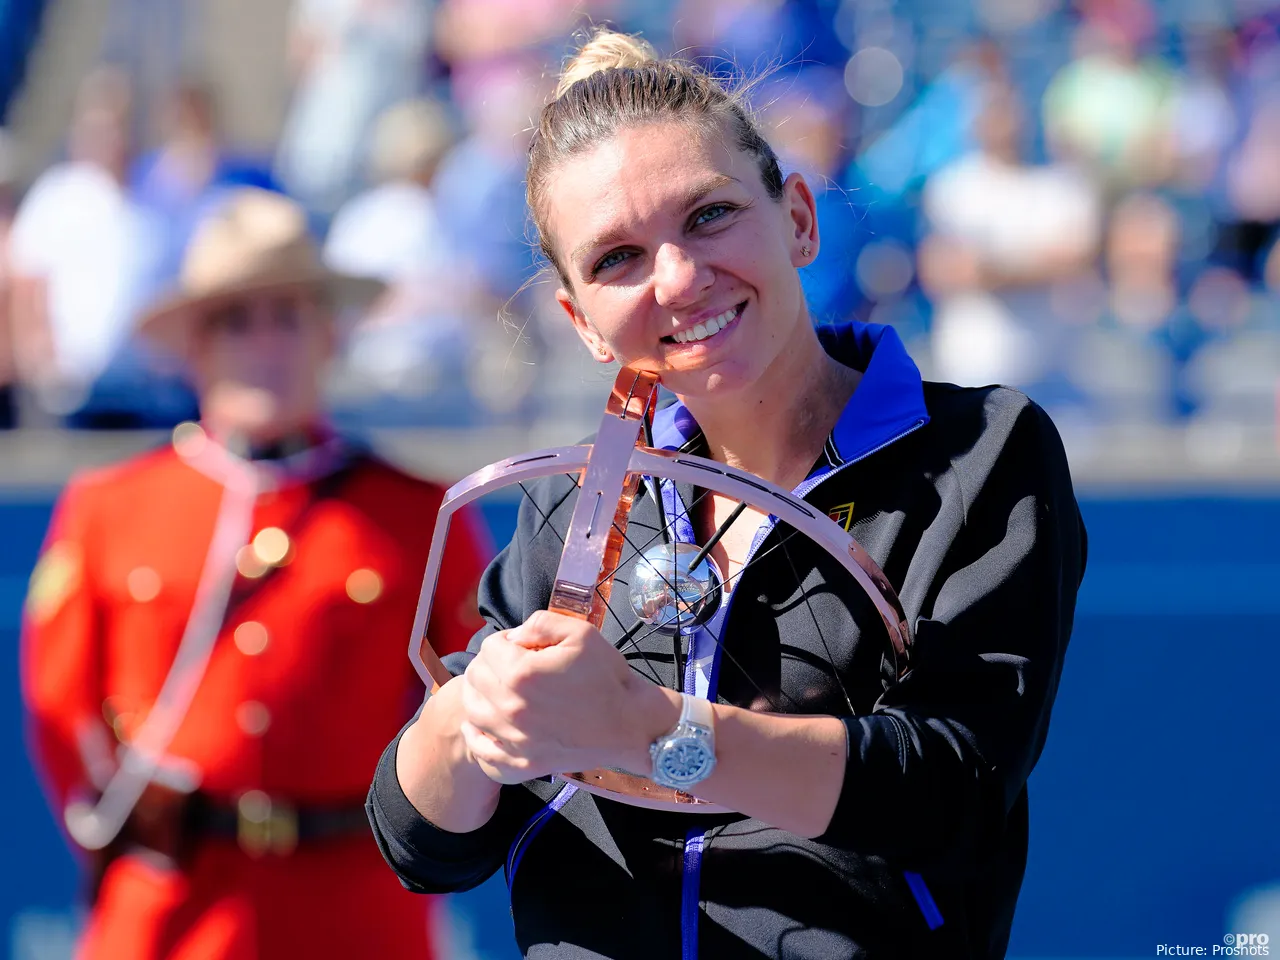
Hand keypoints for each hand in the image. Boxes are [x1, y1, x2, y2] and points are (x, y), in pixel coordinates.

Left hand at [459, 610, 678, 783]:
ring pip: (472, 712)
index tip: (524, 647)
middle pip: (475, 677)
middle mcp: (511, 709)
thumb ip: (540, 623)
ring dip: (482, 696)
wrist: (629, 725)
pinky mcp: (522, 764)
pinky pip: (482, 753)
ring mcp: (515, 741)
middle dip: (491, 665)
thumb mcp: (581, 633)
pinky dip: (478, 737)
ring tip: (503, 691)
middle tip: (514, 667)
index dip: (506, 641)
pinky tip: (487, 726)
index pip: (489, 648)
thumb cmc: (607, 676)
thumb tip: (513, 638)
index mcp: (522, 674)